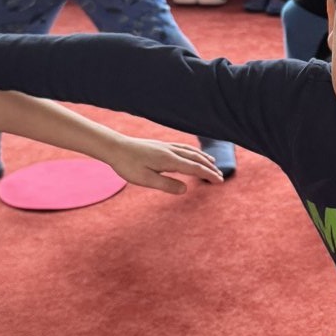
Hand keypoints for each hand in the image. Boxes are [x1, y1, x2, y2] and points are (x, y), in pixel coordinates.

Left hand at [103, 134, 222, 193]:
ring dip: (202, 157)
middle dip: (209, 167)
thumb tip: (185, 190)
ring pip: (190, 151)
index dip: (208, 174)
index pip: (194, 168)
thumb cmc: (128, 165)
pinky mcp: (160, 145)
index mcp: (169, 160)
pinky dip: (192, 151)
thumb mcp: (146, 179)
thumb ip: (166, 184)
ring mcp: (166, 146)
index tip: (220, 181)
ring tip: (212, 162)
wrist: (115, 147)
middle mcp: (170, 151)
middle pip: (195, 158)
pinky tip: (190, 153)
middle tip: (220, 176)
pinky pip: (182, 147)